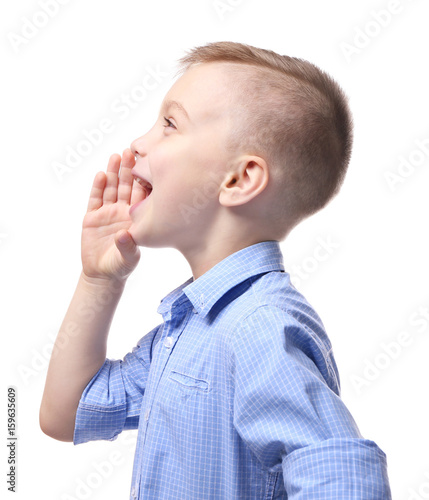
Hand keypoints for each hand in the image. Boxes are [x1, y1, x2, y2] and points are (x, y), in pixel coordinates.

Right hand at [81, 149, 144, 283]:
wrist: (102, 274)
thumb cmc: (121, 266)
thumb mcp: (128, 258)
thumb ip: (128, 247)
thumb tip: (123, 235)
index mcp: (136, 218)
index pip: (141, 195)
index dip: (143, 180)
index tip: (146, 164)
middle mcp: (123, 212)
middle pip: (127, 186)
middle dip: (128, 170)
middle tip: (131, 151)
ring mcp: (108, 212)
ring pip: (112, 188)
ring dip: (114, 173)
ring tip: (116, 156)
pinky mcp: (92, 217)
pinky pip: (95, 199)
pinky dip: (98, 187)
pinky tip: (101, 174)